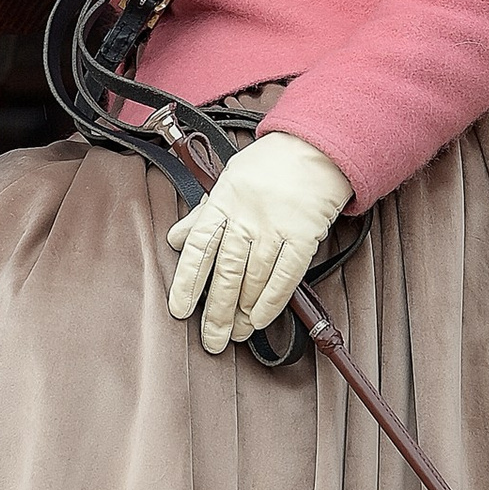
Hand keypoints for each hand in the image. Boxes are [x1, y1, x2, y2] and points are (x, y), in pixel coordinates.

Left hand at [167, 129, 351, 354]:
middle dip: (216, 311)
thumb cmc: (267, 166)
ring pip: (254, 279)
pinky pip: (286, 276)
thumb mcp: (227, 181)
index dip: (186, 281)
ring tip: (236, 333)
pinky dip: (272, 301)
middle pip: (226, 272)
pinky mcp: (303, 235)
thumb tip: (175, 239)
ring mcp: (275, 227)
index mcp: (222, 201)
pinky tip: (261, 318)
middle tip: (211, 340)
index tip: (179, 310)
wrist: (313, 149)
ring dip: (243, 311)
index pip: (198, 247)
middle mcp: (246, 216)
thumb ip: (202, 215)